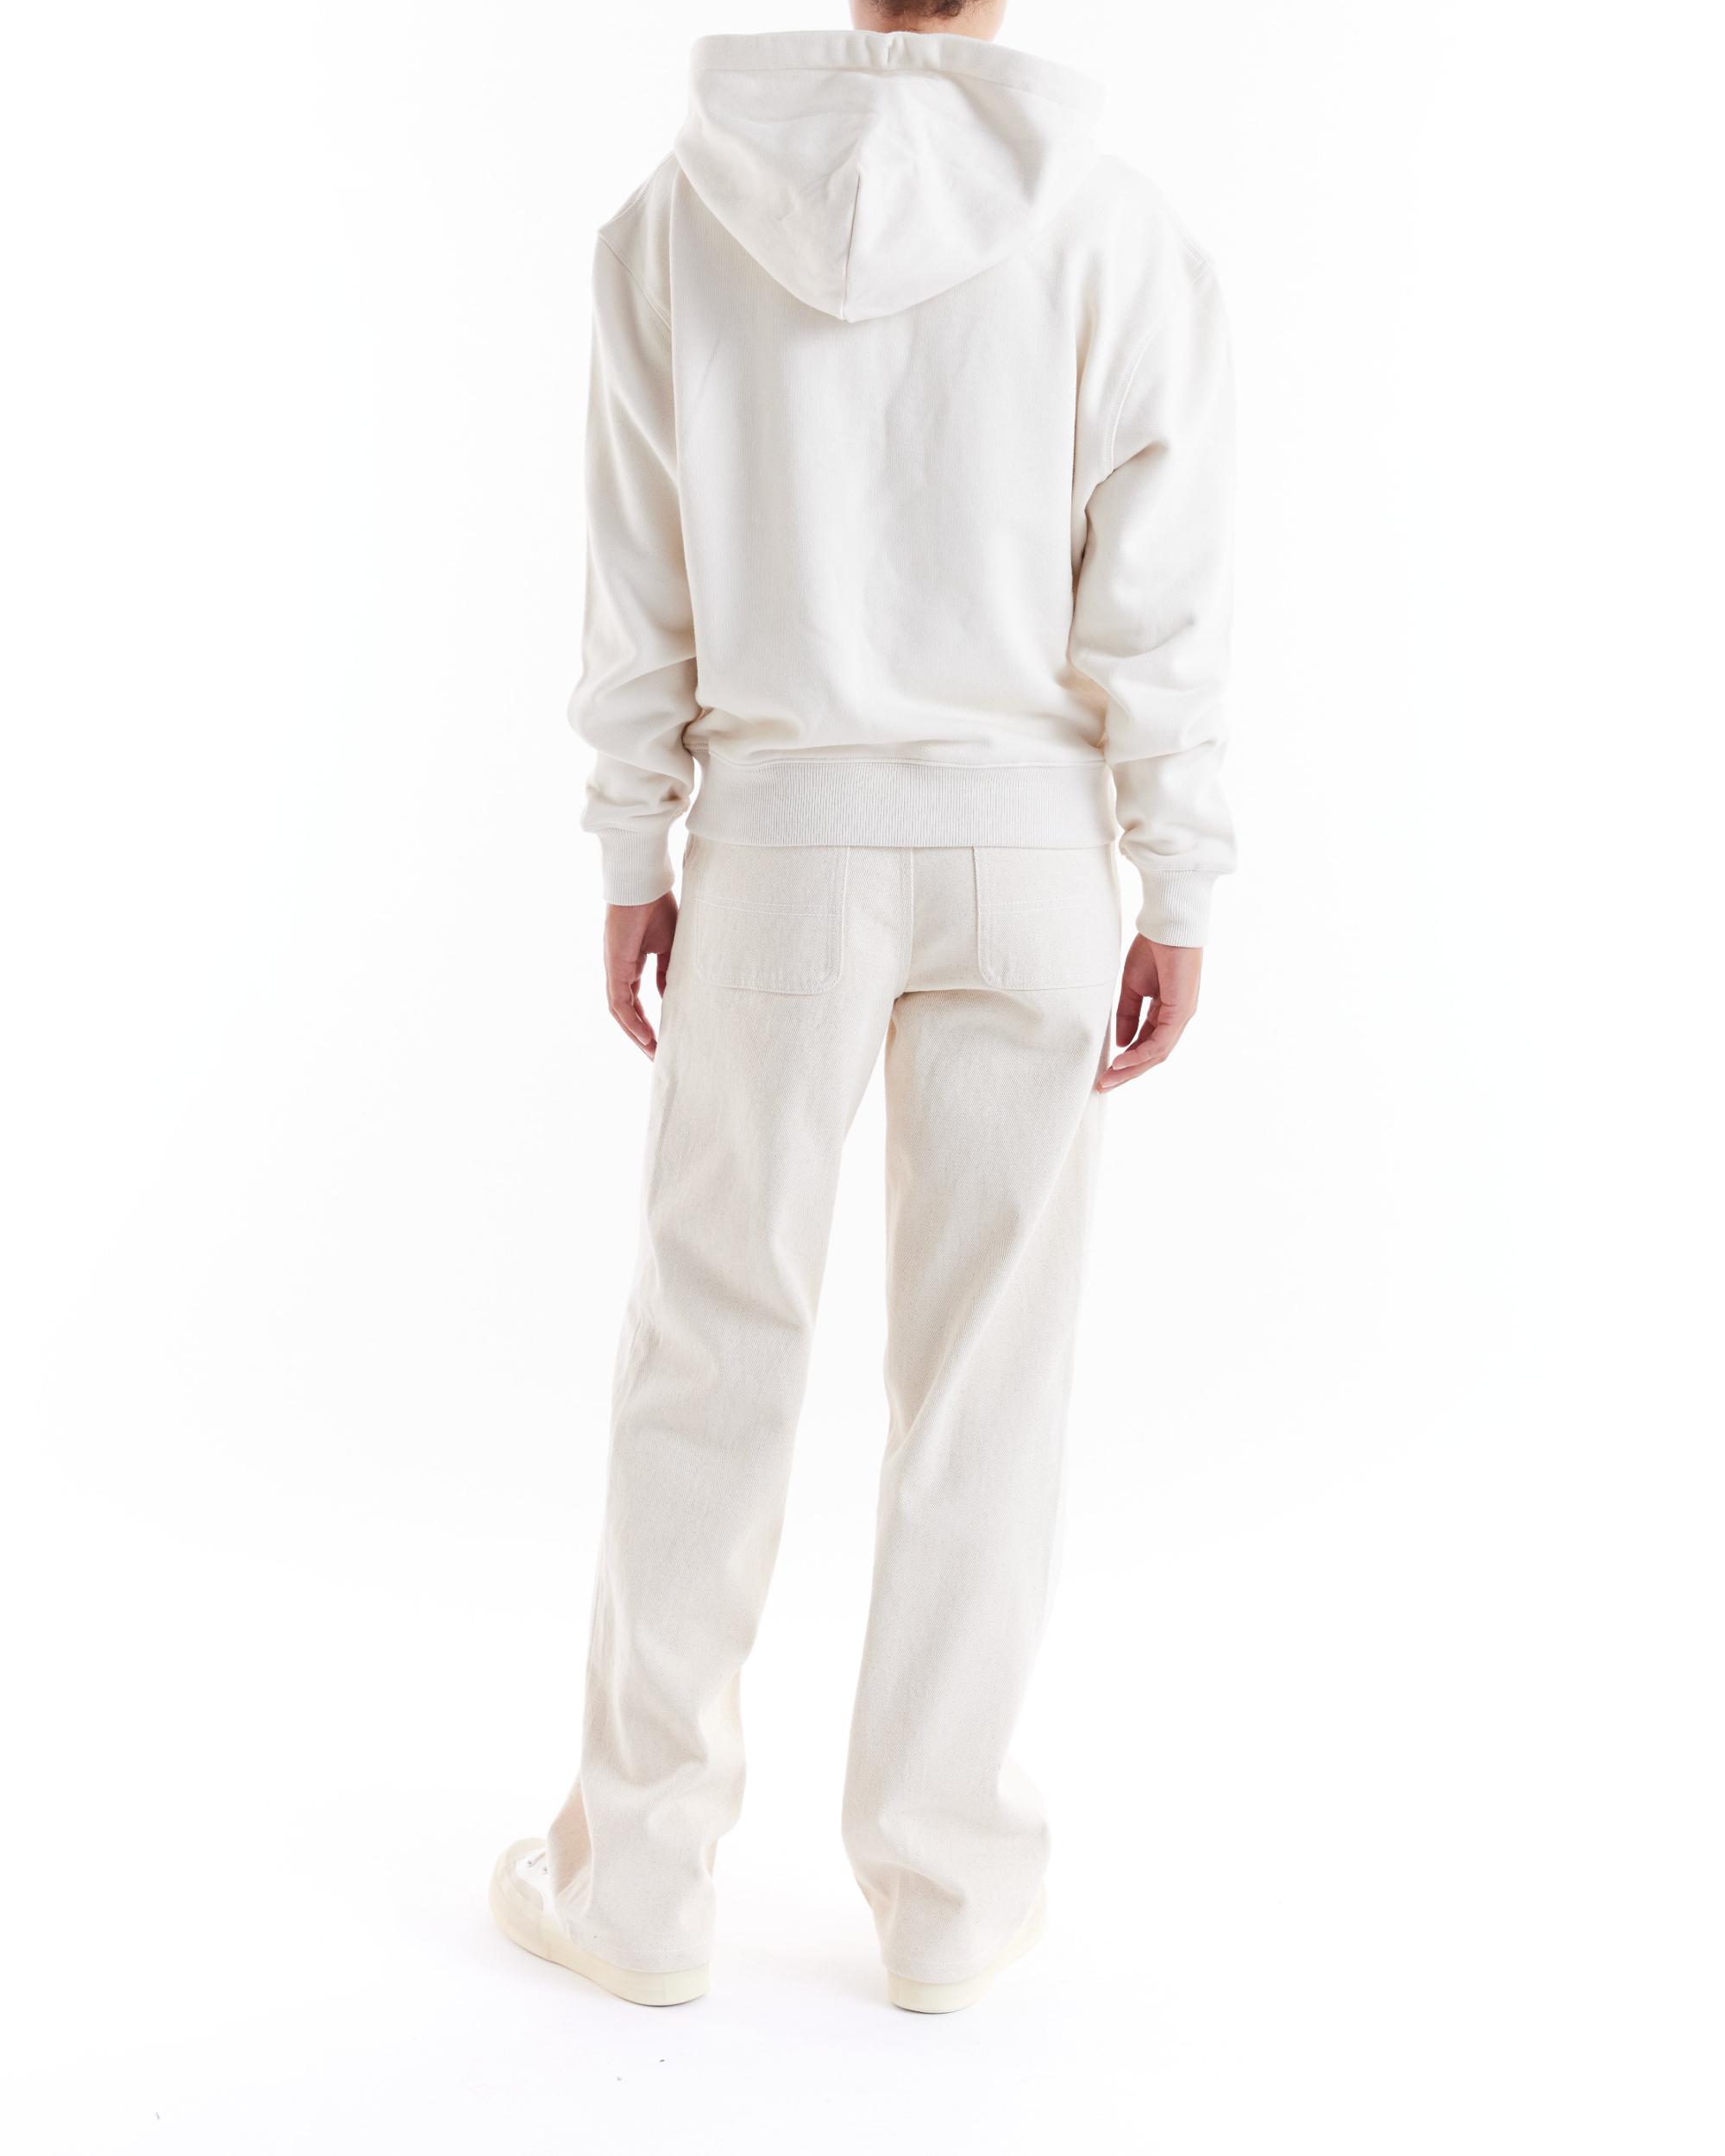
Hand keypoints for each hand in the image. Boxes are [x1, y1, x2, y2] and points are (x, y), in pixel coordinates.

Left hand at [604, 893, 677, 1057]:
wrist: (644, 885)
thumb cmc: (657, 907)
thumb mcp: (669, 947)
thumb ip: (667, 971)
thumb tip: (669, 995)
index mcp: (630, 964)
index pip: (635, 1001)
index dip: (647, 1022)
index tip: (662, 1041)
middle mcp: (619, 971)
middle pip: (626, 1013)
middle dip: (641, 1036)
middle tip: (656, 1057)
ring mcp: (615, 970)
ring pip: (621, 1013)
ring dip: (636, 1035)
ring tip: (653, 1054)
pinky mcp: (615, 968)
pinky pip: (620, 1003)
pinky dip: (631, 1022)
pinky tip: (645, 1037)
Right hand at [1098, 936, 1201, 1091]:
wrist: (1167, 927)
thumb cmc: (1153, 950)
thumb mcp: (1133, 988)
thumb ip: (1127, 1015)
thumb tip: (1121, 1043)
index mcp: (1166, 1012)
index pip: (1146, 1044)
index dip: (1125, 1060)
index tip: (1104, 1072)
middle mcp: (1177, 1019)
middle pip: (1152, 1055)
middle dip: (1127, 1072)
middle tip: (1103, 1085)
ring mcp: (1181, 1016)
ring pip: (1157, 1054)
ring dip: (1132, 1069)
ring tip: (1110, 1079)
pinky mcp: (1182, 1011)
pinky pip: (1160, 1042)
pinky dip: (1140, 1054)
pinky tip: (1123, 1061)